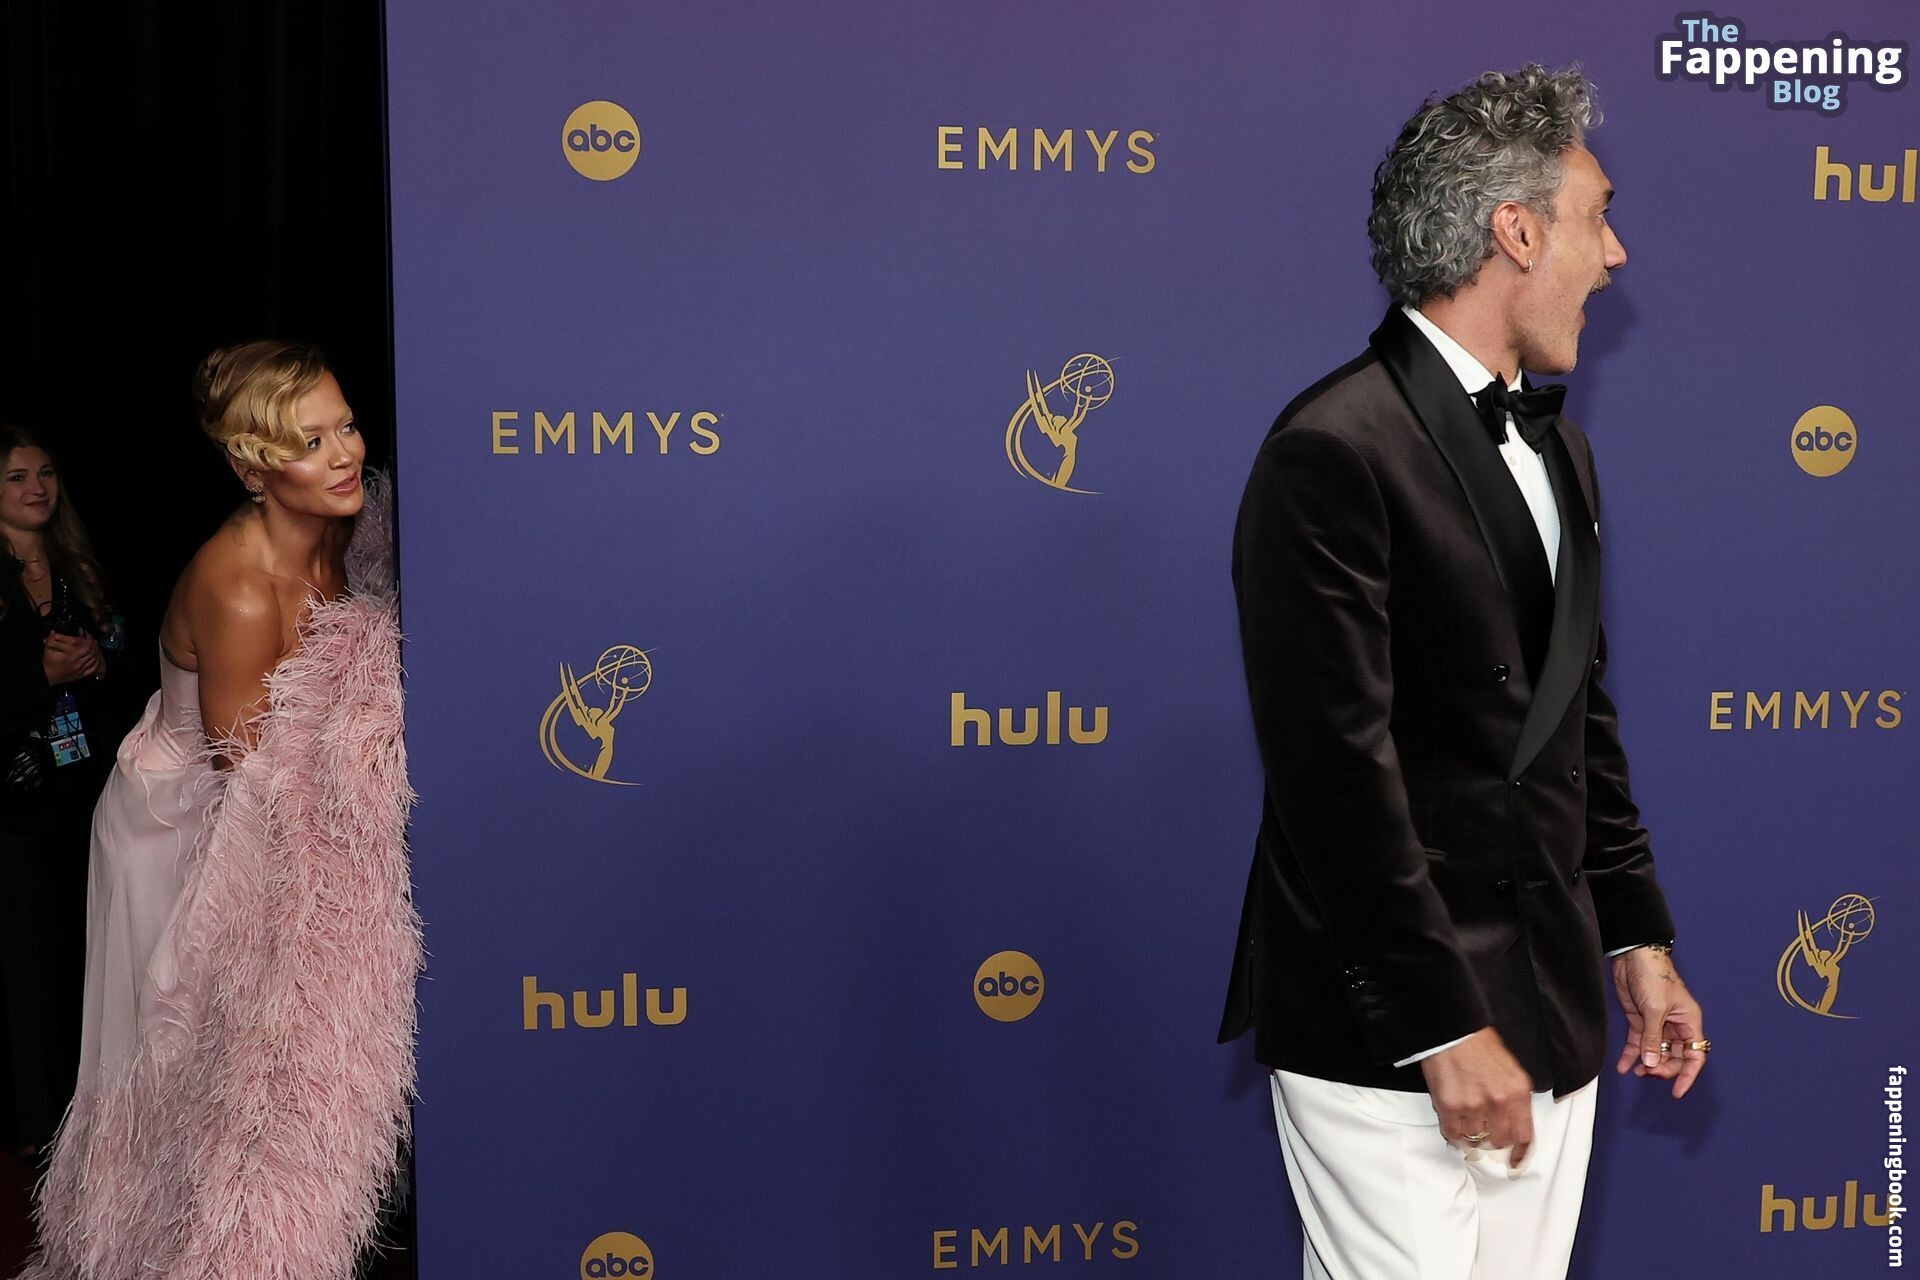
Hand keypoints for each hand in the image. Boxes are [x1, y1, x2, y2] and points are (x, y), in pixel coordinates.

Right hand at [41, 632, 103, 683]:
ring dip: (95, 651)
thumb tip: (53, 632)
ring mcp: (80, 670)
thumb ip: (51, 639)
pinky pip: (93, 668)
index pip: (86, 647)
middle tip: (91, 639)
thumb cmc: (48, 663)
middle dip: (93, 644)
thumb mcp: (47, 650)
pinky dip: (95, 661)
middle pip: (92, 652)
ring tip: (93, 646)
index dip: (89, 640)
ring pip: (94, 659)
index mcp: (69, 657)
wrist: (47, 676)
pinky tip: (94, 657)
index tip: (87, 635)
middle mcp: (76, 664)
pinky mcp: (81, 675)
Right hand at [1420, 1027, 1534, 1165]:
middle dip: (1491, 1137)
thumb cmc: (1478, 1044)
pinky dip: (1452, 1130)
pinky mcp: (1450, 1106)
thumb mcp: (1511, 1069)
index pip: (1524, 1135)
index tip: (1515, 1162)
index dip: (1520, 1153)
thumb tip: (1511, 1123)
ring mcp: (1474, 1105)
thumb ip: (1515, 1098)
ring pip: (1474, 1139)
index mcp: (1518, 1091)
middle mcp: (1499, 1102)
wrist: (1452, 1030)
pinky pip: (1453, 1134)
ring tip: (1465, 1116)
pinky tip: (1452, 1118)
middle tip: (1483, 1127)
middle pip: (1499, 1141)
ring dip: (1470, 1132)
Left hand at [1612, 947, 1705, 1098]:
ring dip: (1647, 1064)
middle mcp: (1676, 1026)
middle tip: (1648, 1073)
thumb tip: (1652, 1062)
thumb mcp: (1655, 1009)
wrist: (1634, 956)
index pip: (1695, 1056)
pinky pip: (1638, 1044)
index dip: (1688, 1076)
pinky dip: (1632, 1055)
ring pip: (1657, 1053)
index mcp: (1689, 1022)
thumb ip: (1653, 1037)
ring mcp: (1658, 1024)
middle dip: (1663, 1069)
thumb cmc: (1654, 975)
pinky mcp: (1641, 1021)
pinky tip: (1624, 1067)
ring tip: (1636, 1072)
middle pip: (1675, 1057)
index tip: (1678, 1091)